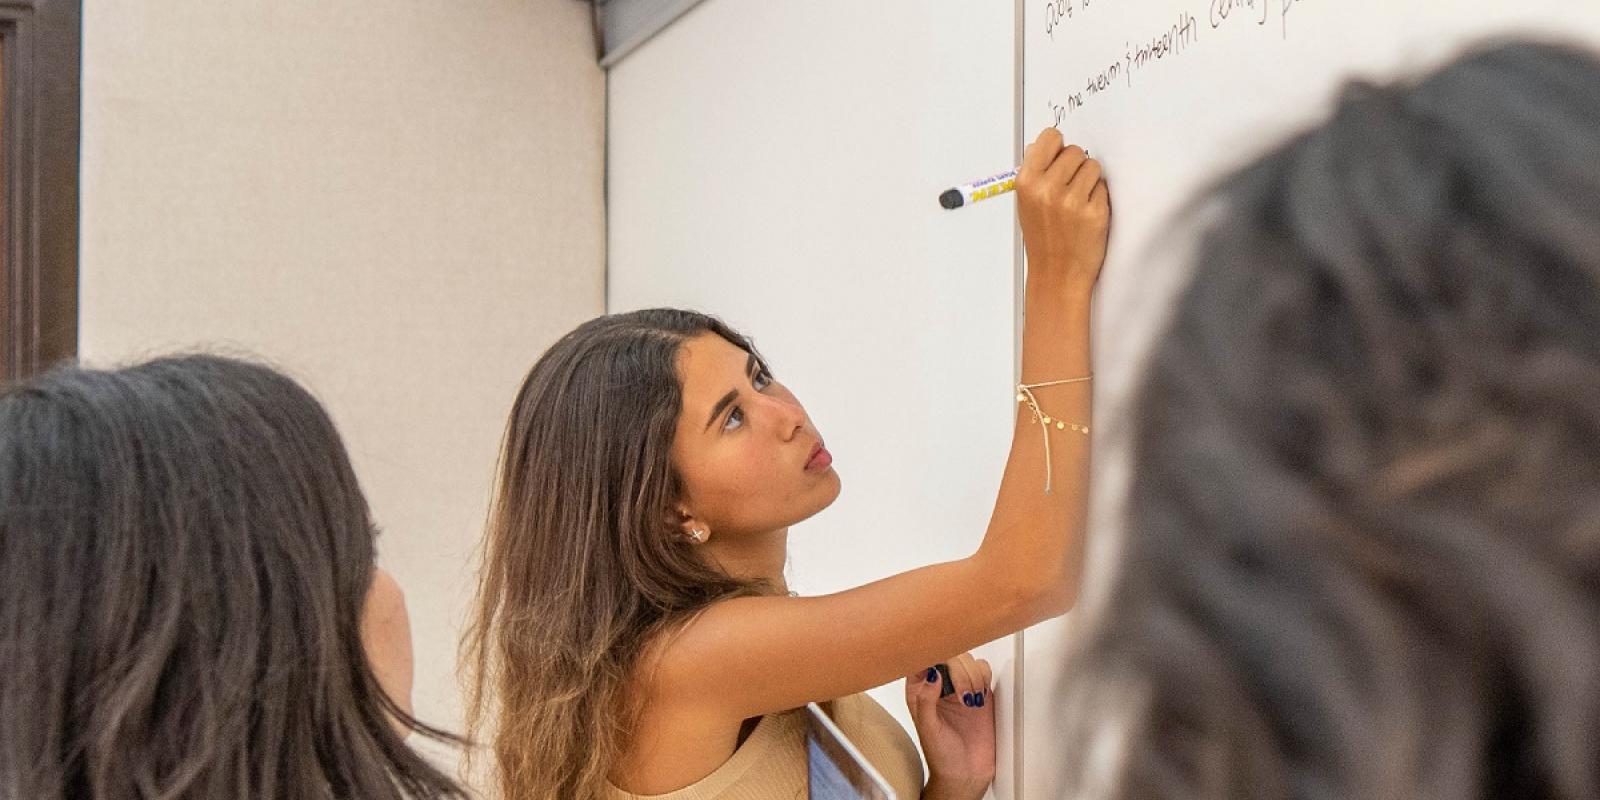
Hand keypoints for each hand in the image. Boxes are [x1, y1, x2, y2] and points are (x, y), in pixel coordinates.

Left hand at [906, 653, 994, 799]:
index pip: (923, 659)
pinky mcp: (980, 692)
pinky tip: (979, 697)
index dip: (932, 655)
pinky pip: (983, 670)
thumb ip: (926, 700)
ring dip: (972, 676)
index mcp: (919, 690)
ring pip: (967, 660)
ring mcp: (960, 687)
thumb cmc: (941, 756)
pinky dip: (984, 678)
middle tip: (961, 693)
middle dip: (958, 671)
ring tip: (970, 700)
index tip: (942, 664)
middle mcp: (939, 685)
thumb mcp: (928, 729)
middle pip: (949, 655)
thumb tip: (932, 674)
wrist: (965, 773)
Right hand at [1016, 127, 1110, 295]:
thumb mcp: (1026, 203)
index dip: (1058, 147)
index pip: (1050, 137)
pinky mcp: (1094, 212)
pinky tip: (1087, 214)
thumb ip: (1035, 173)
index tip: (1060, 158)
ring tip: (1078, 202)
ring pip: (1093, 166)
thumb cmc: (1043, 240)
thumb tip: (1042, 145)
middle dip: (1075, 166)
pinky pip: (1103, 187)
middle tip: (1070, 188)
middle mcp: (1047, 189)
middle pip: (1075, 151)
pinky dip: (1099, 198)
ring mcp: (1072, 201)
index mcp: (1027, 182)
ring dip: (1090, 181)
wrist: (1056, 274)